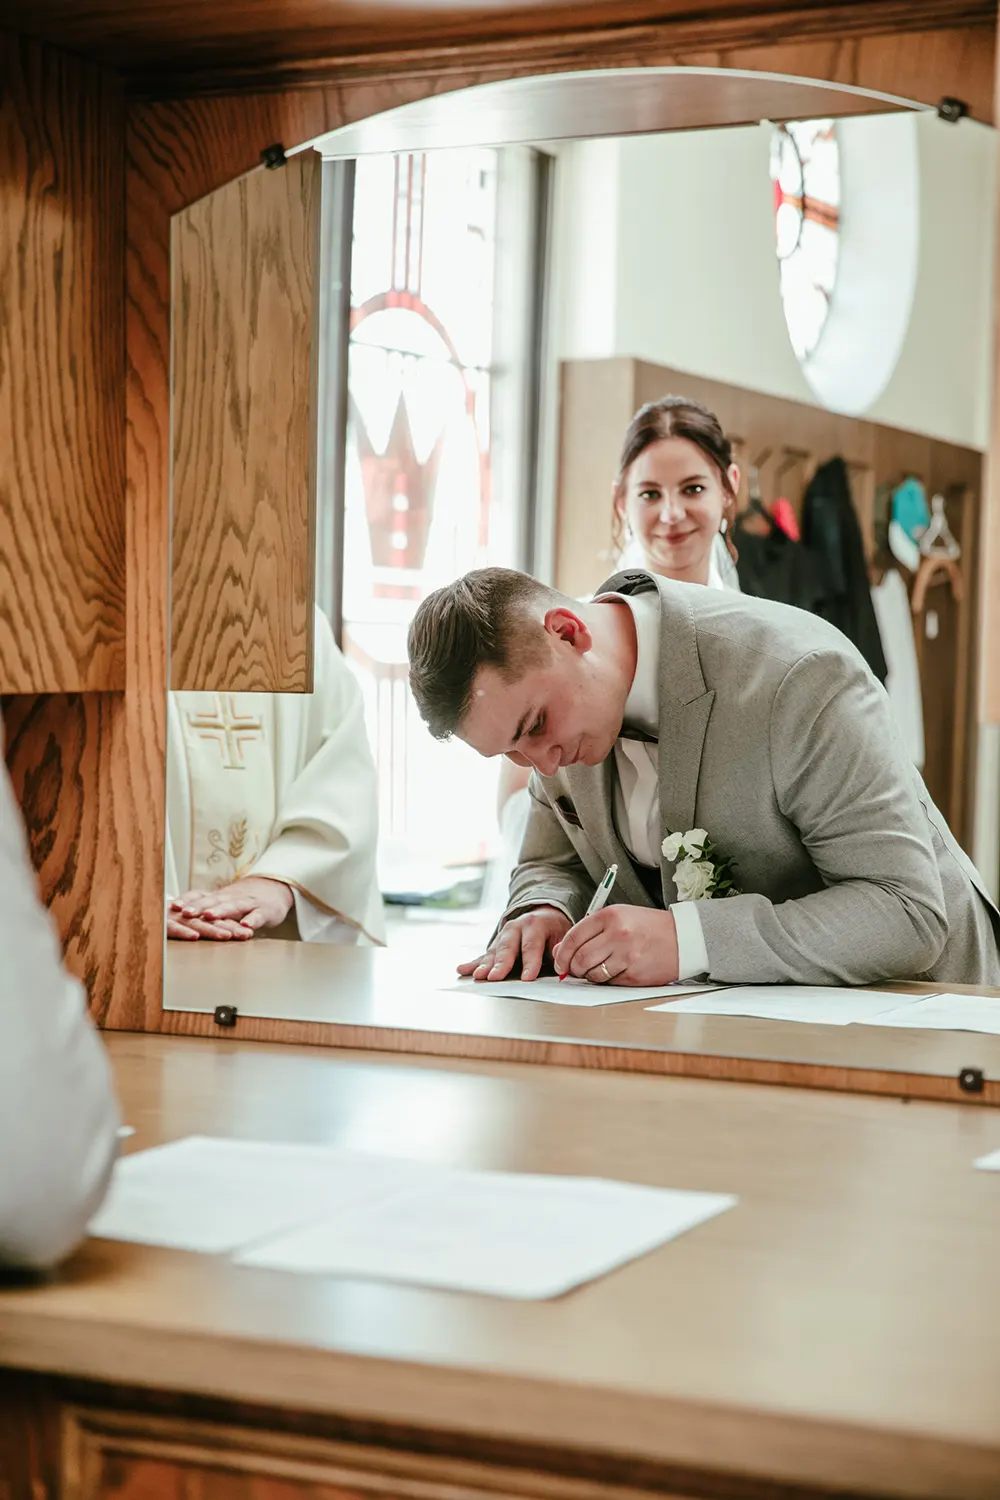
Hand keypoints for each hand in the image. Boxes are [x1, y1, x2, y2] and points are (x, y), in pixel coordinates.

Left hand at [170, 877, 294, 936]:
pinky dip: (252, 920)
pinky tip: (246, 926)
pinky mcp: (265, 911)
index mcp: (220, 897)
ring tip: (210, 916)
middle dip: (199, 907)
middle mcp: (232, 897)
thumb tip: (176, 915)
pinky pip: (258, 916)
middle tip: (185, 912)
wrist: (275, 888)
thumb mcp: (223, 901)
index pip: (201, 896)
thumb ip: (205, 907)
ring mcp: (248, 903)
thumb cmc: (243, 899)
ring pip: (234, 906)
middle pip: (214, 901)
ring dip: (221, 911)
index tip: (172, 907)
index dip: (187, 901)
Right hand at [457, 906, 571, 981]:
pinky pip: (483, 955)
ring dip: (485, 965)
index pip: (532, 946)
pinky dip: (473, 964)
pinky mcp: (495, 945)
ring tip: (478, 976)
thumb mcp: (564, 937)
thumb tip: (560, 962)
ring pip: (493, 952)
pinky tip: (462, 969)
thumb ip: (561, 951)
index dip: (530, 963)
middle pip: (508, 948)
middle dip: (501, 964)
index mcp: (536, 925)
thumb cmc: (555, 932)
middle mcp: (516, 928)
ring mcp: (503, 936)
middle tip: (495, 977)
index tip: (528, 978)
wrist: (545, 916)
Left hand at [552, 906, 678, 985]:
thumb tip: (560, 951)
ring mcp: (627, 956)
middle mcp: (617, 934)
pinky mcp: (635, 975)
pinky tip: (616, 971)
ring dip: (589, 976)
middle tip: (575, 970)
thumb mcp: (618, 918)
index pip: (573, 937)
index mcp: (610, 916)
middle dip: (573, 968)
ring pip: (592, 974)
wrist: (683, 938)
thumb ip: (588, 931)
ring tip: (598, 969)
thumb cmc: (647, 927)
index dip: (562, 954)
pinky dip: (607, 980)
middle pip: (580, 958)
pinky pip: (609, 982)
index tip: (560, 963)